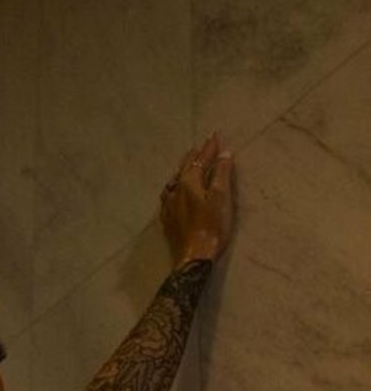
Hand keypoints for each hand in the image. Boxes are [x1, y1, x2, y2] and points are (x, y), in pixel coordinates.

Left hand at [160, 131, 235, 268]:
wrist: (193, 256)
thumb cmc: (212, 226)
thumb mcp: (221, 197)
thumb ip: (221, 174)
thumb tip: (223, 154)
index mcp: (188, 182)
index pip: (201, 159)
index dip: (209, 147)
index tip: (215, 135)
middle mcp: (175, 190)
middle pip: (185, 168)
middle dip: (195, 156)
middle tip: (200, 146)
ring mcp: (168, 205)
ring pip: (175, 181)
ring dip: (183, 170)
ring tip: (187, 164)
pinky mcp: (167, 219)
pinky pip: (169, 196)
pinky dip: (175, 187)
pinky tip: (174, 191)